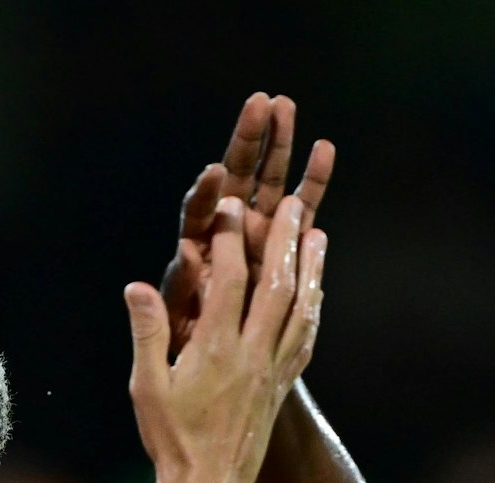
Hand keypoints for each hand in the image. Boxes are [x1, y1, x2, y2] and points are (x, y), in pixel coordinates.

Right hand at [126, 195, 325, 482]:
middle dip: (286, 240)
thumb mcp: (146, 387)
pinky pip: (306, 337)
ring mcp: (274, 371)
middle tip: (294, 203)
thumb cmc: (171, 440)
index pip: (232, 282)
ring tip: (318, 233)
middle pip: (278, 285)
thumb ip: (148, 333)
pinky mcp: (282, 386)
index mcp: (216, 351)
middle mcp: (253, 355)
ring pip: (302, 308)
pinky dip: (313, 306)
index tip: (232, 208)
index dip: (233, 241)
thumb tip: (138, 286)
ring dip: (312, 268)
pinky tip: (315, 291)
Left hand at [160, 92, 334, 352]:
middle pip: (234, 180)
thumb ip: (169, 300)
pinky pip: (299, 207)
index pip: (198, 215)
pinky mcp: (283, 244)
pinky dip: (310, 181)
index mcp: (194, 251)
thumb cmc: (186, 349)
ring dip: (276, 146)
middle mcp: (224, 234)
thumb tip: (174, 265)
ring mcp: (256, 235)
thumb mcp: (171, 331)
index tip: (215, 175)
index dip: (205, 195)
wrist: (217, 365)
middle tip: (260, 103)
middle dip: (246, 142)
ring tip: (284, 106)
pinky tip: (325, 149)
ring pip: (266, 182)